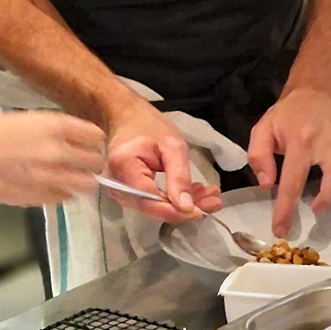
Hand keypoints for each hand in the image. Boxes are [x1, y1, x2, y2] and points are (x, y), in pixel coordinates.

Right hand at [0, 109, 105, 207]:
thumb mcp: (23, 121)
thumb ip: (50, 132)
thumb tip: (69, 143)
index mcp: (54, 125)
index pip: (95, 136)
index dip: (93, 141)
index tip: (87, 144)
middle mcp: (58, 151)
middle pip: (95, 162)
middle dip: (90, 163)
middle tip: (80, 163)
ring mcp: (49, 177)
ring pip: (85, 185)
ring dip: (80, 181)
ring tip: (68, 177)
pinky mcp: (38, 198)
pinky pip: (64, 198)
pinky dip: (62, 193)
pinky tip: (49, 186)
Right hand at [105, 100, 221, 223]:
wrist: (127, 117)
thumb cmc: (149, 126)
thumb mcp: (173, 146)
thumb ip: (179, 177)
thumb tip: (186, 208)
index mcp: (124, 167)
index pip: (150, 202)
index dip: (176, 212)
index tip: (204, 211)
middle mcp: (116, 184)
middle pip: (153, 208)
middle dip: (185, 208)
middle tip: (214, 200)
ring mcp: (118, 191)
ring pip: (154, 208)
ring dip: (182, 205)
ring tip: (208, 195)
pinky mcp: (126, 193)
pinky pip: (151, 202)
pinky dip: (173, 199)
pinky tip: (192, 193)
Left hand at [247, 85, 330, 237]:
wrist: (314, 90)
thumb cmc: (286, 116)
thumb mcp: (262, 130)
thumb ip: (258, 156)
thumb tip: (266, 184)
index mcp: (299, 141)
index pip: (293, 180)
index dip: (286, 209)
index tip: (281, 229)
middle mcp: (327, 140)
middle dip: (330, 197)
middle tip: (317, 210)